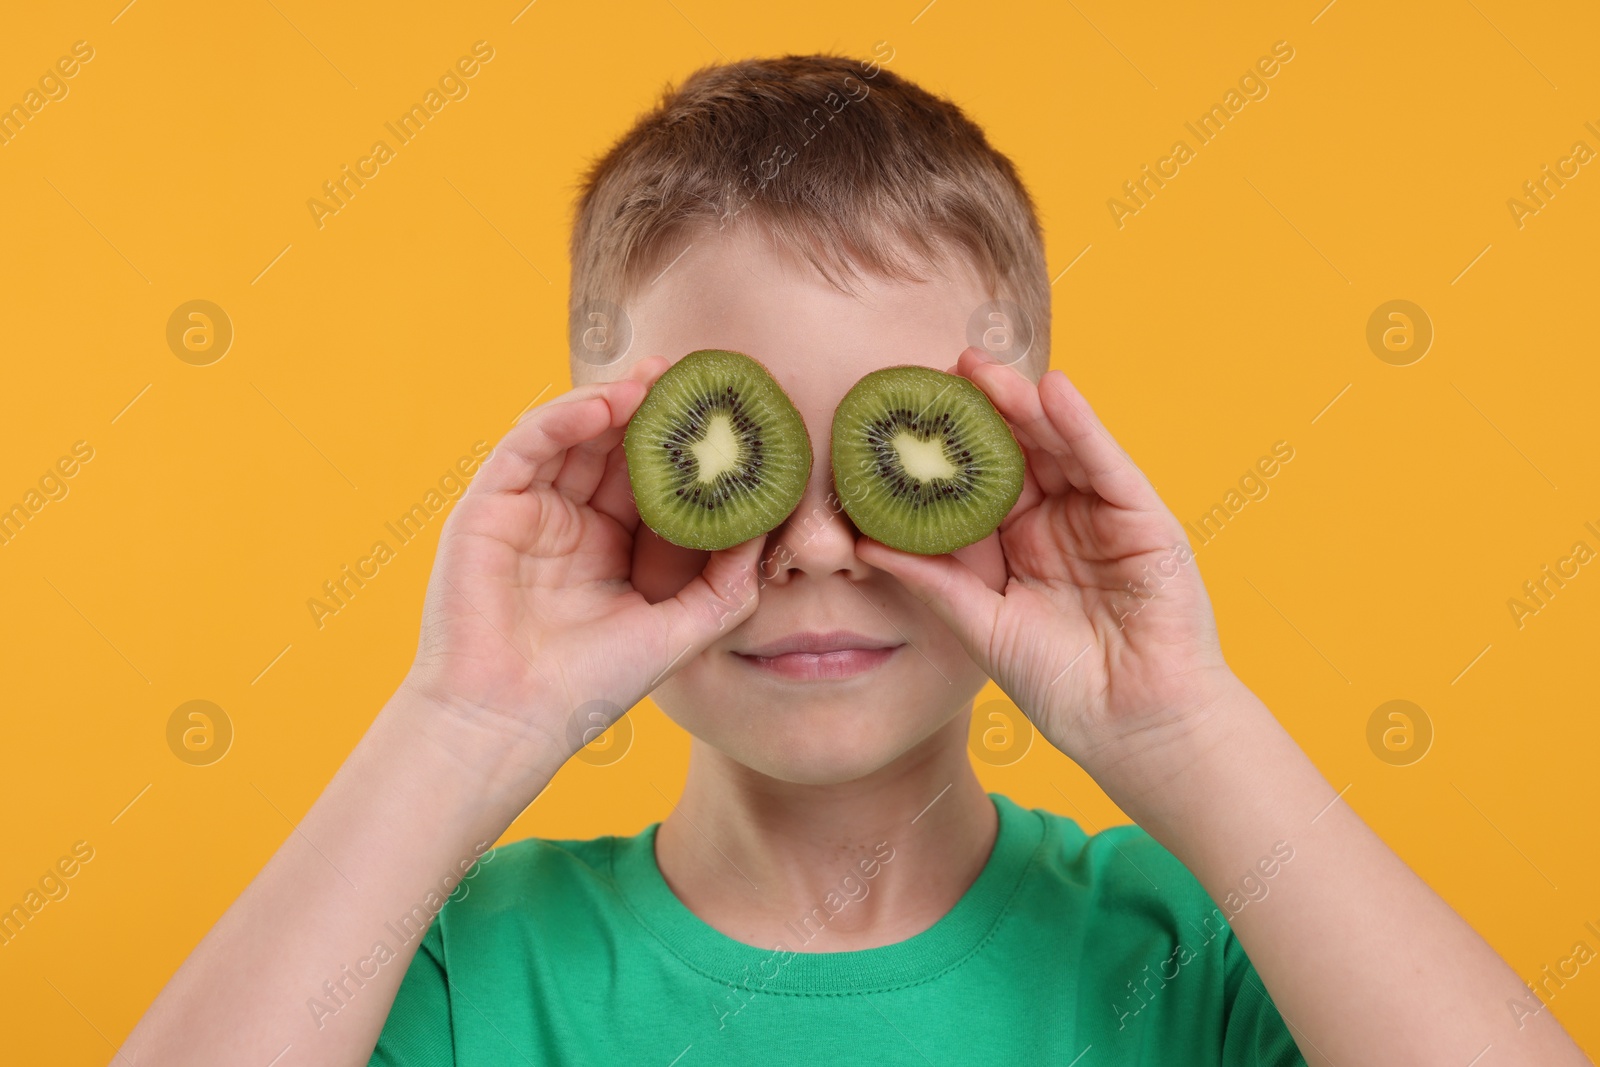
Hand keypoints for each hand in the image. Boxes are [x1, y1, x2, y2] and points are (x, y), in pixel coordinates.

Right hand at [399, 355, 766, 779]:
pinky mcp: (489, 506)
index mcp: (610, 546)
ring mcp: (527, 510)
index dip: (685, 444)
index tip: (725, 413)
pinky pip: (527, 445)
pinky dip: (563, 417)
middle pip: (613, 444)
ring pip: (572, 434)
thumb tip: (772, 529)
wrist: (513, 721)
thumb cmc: (591, 686)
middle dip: (652, 406)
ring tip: (655, 381)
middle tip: (693, 375)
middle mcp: (568, 520)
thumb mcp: (680, 629)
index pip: (651, 477)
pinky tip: (605, 405)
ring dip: (612, 401)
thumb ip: (727, 582)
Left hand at [854, 347, 1238, 776]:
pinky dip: (1083, 427)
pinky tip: (1054, 392)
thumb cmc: (1063, 687)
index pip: (979, 483)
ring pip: (1061, 447)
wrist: (1134, 730)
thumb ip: (931, 579)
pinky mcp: (1145, 521)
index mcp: (1020, 544)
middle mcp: (1061, 522)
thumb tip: (860, 545)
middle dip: (984, 409)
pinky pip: (1109, 465)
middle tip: (943, 370)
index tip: (906, 412)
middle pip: (1019, 453)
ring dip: (1025, 404)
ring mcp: (1104, 518)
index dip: (948, 449)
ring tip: (984, 368)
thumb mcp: (981, 625)